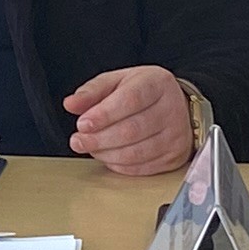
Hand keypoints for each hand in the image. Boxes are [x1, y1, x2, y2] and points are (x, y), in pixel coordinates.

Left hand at [63, 64, 193, 176]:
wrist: (177, 106)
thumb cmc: (144, 93)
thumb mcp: (118, 82)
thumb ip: (93, 91)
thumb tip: (71, 104)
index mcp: (157, 83)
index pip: (130, 100)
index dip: (104, 115)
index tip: (82, 124)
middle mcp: (172, 108)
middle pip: (132, 130)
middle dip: (99, 138)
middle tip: (78, 141)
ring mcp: (176, 135)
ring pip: (136, 152)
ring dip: (106, 154)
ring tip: (91, 148)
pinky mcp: (175, 156)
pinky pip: (142, 167)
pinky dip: (119, 165)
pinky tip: (108, 156)